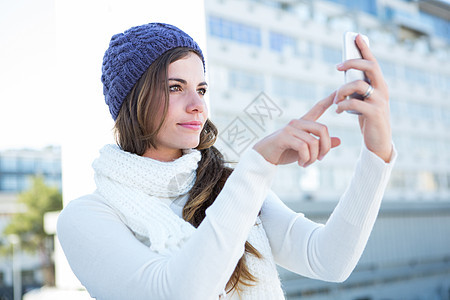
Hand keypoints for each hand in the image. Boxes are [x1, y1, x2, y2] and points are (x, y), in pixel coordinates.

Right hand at [253, 92, 340, 165]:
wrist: (263, 157)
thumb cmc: (284, 152)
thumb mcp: (305, 150)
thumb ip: (320, 145)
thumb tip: (339, 141)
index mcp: (303, 124)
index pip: (318, 108)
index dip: (328, 100)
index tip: (338, 90)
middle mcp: (297, 123)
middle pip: (323, 129)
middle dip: (326, 147)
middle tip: (320, 159)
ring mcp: (290, 129)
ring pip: (313, 142)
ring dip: (313, 157)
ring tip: (307, 164)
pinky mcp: (284, 137)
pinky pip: (304, 147)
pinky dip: (306, 158)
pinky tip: (301, 163)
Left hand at [334, 34, 391, 161]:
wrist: (378, 141)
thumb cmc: (368, 119)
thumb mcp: (363, 101)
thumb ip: (358, 88)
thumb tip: (344, 73)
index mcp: (380, 84)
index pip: (373, 62)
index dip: (365, 49)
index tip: (356, 36)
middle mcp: (383, 90)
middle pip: (370, 67)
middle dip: (353, 63)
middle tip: (338, 66)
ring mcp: (380, 101)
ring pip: (358, 85)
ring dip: (342, 90)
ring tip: (336, 100)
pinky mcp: (374, 113)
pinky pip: (354, 103)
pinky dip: (342, 105)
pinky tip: (338, 110)